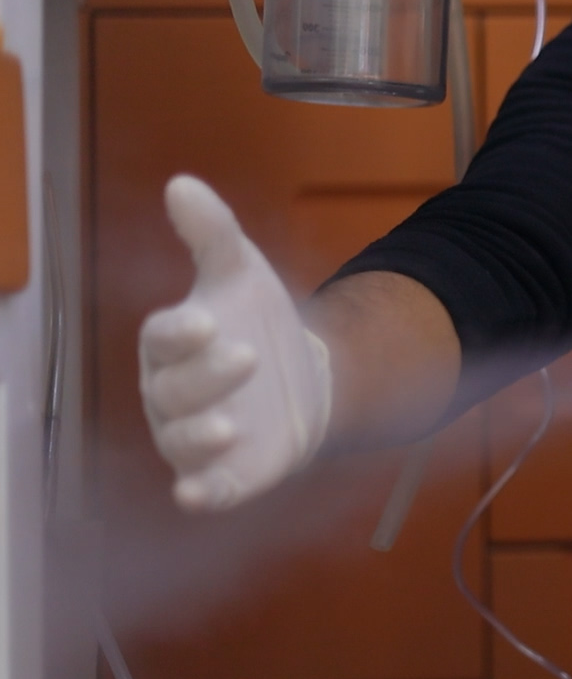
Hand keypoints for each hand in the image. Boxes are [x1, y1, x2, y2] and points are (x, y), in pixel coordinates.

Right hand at [139, 176, 332, 511]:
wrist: (303, 378)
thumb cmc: (257, 320)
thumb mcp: (242, 273)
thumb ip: (212, 233)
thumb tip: (181, 183)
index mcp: (170, 344)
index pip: (161, 339)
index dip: (178, 333)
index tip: (205, 321)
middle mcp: (171, 393)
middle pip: (174, 390)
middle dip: (207, 377)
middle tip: (248, 356)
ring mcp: (192, 436)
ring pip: (182, 441)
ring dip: (201, 437)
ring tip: (232, 425)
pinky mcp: (221, 474)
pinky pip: (201, 489)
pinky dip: (200, 493)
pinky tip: (200, 495)